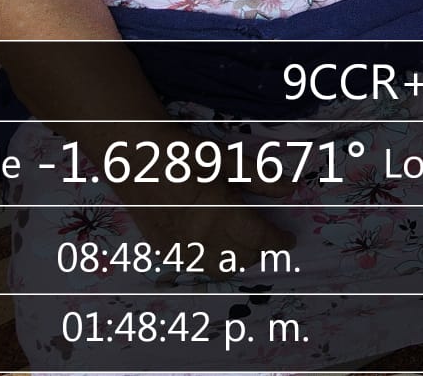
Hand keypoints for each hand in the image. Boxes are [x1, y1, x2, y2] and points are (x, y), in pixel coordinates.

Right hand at [112, 127, 296, 277]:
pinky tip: (215, 243)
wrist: (132, 156)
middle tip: (267, 234)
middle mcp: (198, 239)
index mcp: (218, 215)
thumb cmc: (182, 152)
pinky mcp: (162, 249)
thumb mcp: (224, 159)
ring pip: (219, 269)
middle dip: (260, 250)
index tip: (289, 239)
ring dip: (237, 259)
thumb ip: (259, 177)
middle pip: (241, 258)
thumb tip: (290, 189)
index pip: (258, 239)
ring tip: (245, 242)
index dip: (278, 241)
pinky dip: (212, 260)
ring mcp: (177, 248)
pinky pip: (195, 267)